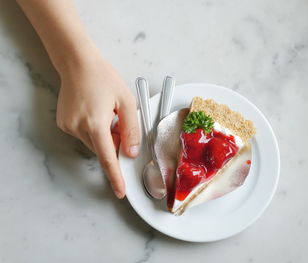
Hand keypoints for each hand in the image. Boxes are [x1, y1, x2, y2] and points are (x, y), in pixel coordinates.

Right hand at [56, 54, 139, 198]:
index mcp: (96, 123)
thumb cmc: (104, 78)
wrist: (78, 63)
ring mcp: (68, 126)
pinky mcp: (64, 123)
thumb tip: (131, 153)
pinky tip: (95, 112)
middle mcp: (78, 128)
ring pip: (93, 143)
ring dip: (104, 136)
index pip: (108, 158)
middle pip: (102, 149)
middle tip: (119, 122)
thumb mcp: (126, 102)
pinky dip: (94, 131)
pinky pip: (84, 135)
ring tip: (107, 113)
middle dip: (114, 143)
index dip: (115, 176)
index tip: (121, 192)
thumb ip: (131, 129)